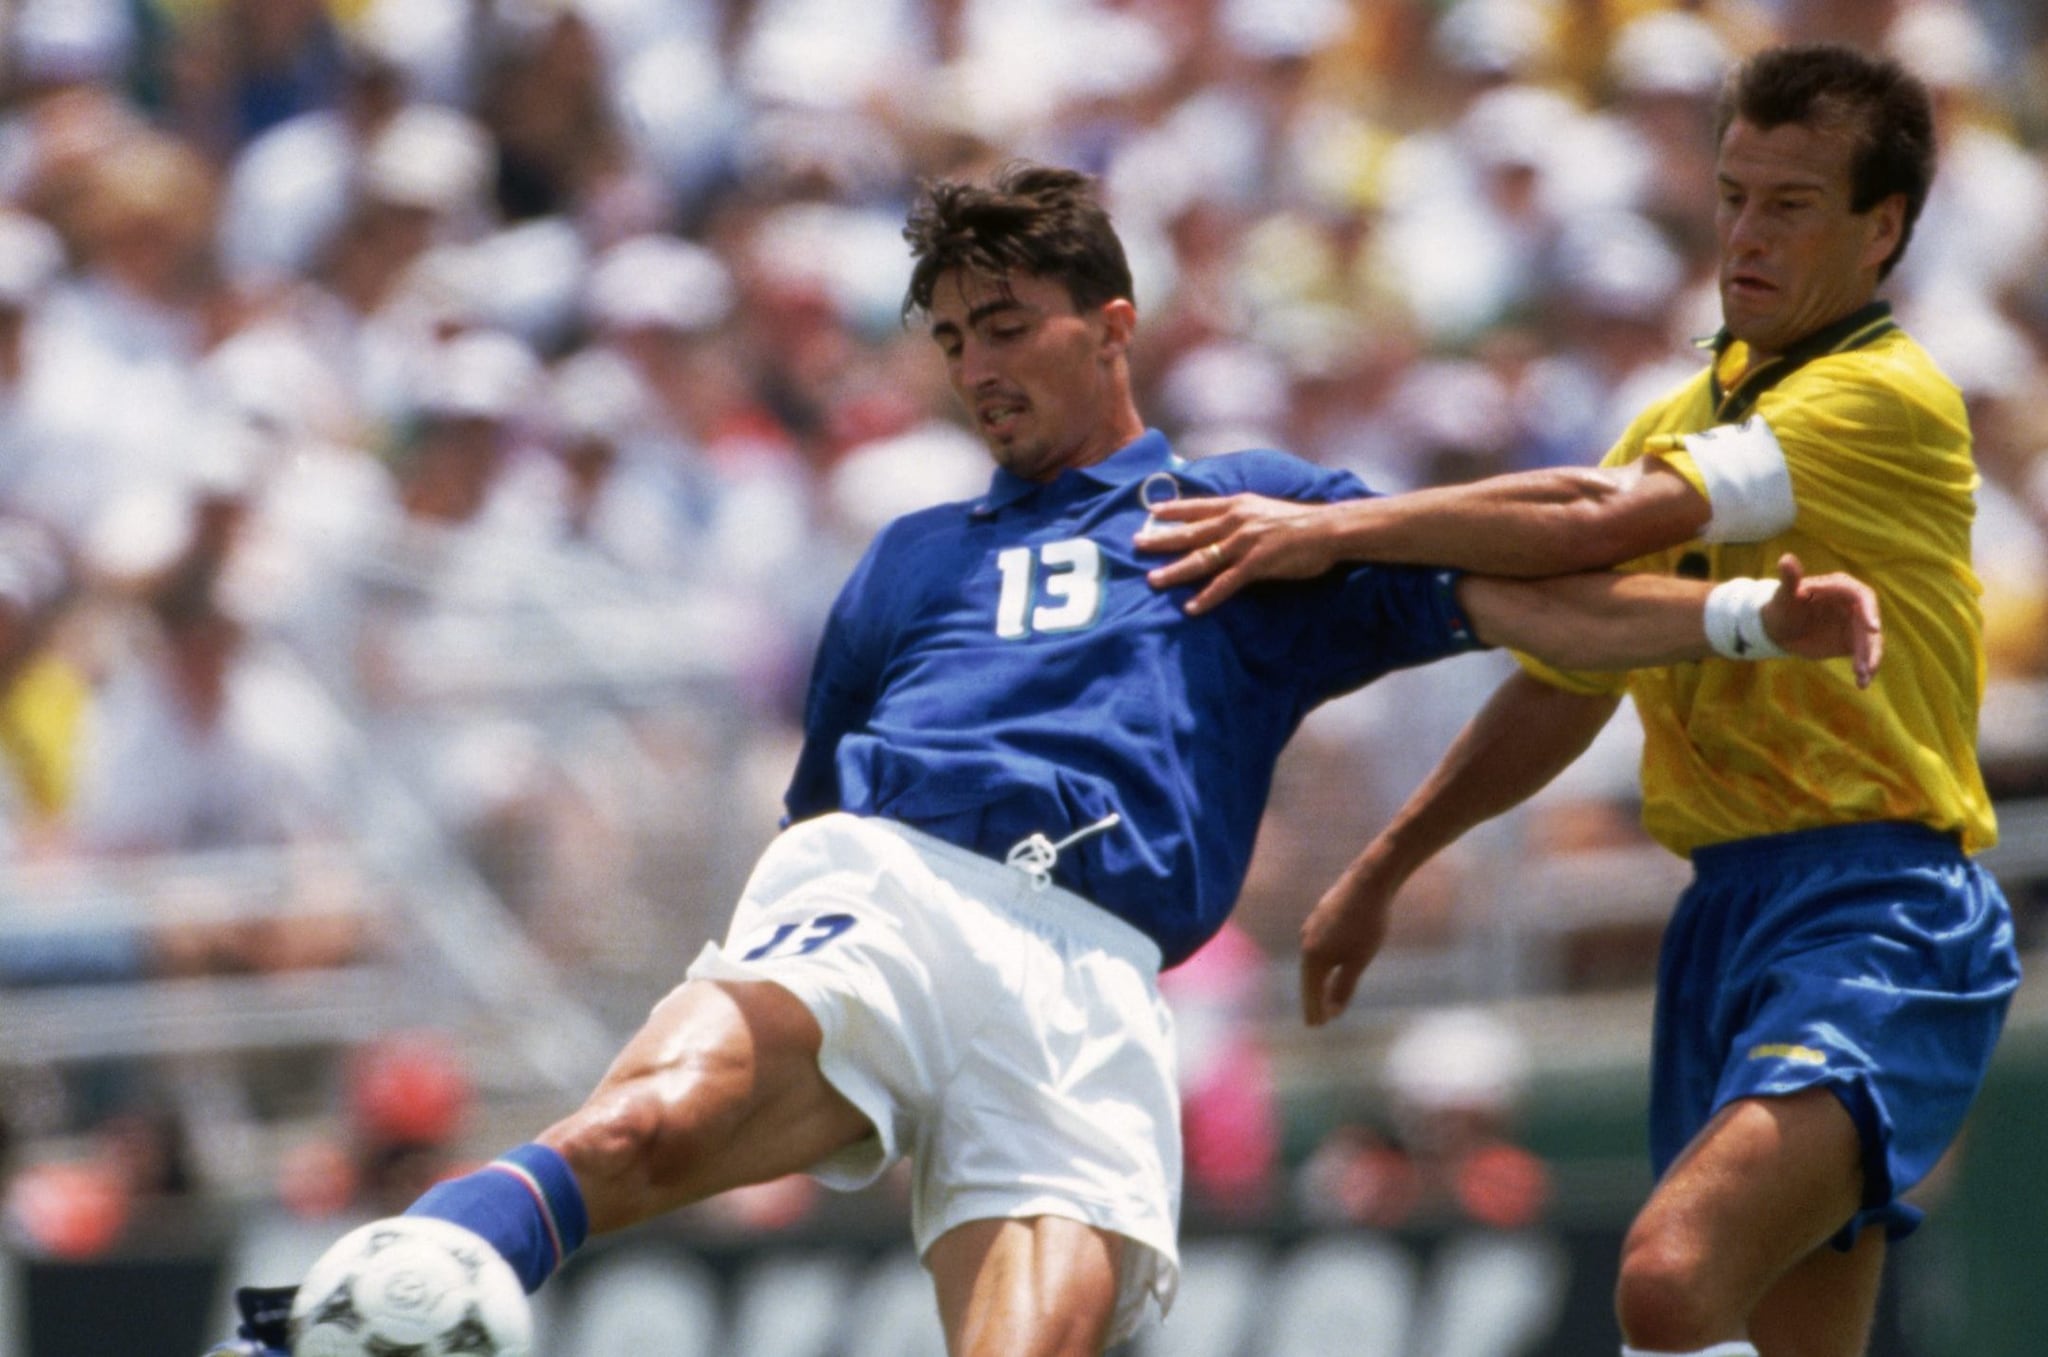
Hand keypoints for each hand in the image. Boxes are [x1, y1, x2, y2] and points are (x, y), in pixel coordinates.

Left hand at [1134, 494, 1335, 614]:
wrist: (1328, 528)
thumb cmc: (1300, 522)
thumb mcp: (1264, 509)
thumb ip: (1241, 516)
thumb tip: (1222, 523)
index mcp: (1238, 505)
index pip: (1198, 507)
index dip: (1173, 509)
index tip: (1151, 513)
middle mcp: (1236, 521)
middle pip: (1191, 532)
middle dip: (1162, 539)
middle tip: (1136, 544)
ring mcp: (1246, 542)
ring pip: (1203, 558)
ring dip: (1176, 570)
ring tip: (1154, 580)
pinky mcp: (1258, 563)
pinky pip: (1227, 583)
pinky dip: (1208, 596)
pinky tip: (1192, 607)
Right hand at [1299, 856, 1401, 1025]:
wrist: (1369, 881)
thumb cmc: (1367, 924)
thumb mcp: (1359, 961)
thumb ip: (1344, 987)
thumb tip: (1333, 1011)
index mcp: (1313, 956)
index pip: (1311, 991)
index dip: (1315, 1011)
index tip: (1315, 1027)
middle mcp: (1306, 941)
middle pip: (1309, 977)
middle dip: (1314, 998)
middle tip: (1317, 1019)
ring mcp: (1312, 926)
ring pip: (1313, 960)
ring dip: (1318, 979)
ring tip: (1323, 992)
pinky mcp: (1321, 915)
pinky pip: (1318, 946)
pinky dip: (1323, 962)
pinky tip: (1331, 962)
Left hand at [1760, 552, 1882, 687]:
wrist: (1778, 629)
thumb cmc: (1780, 607)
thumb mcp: (1783, 596)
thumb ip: (1789, 579)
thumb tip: (1786, 559)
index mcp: (1839, 587)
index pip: (1861, 596)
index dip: (1870, 611)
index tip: (1872, 628)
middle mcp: (1853, 605)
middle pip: (1870, 623)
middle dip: (1870, 645)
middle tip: (1866, 665)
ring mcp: (1855, 624)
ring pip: (1870, 641)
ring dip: (1869, 660)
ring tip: (1862, 678)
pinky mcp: (1853, 641)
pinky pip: (1864, 654)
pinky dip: (1865, 668)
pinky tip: (1862, 683)